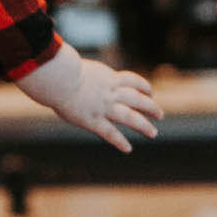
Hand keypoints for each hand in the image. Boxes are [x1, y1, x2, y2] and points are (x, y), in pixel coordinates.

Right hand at [39, 57, 161, 153]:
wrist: (57, 77)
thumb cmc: (60, 70)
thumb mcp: (80, 67)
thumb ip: (87, 75)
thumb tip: (79, 73)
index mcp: (108, 77)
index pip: (132, 81)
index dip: (143, 86)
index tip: (150, 92)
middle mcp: (110, 93)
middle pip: (137, 99)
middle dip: (150, 107)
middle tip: (159, 115)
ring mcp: (103, 107)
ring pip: (130, 117)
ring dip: (143, 126)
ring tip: (153, 133)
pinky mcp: (92, 121)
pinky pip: (110, 133)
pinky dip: (120, 141)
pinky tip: (128, 149)